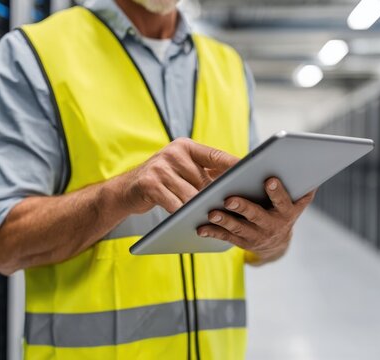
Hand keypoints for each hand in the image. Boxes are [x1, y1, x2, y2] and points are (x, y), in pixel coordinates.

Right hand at [119, 138, 238, 213]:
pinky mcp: (150, 184)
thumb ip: (202, 172)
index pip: (215, 155)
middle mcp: (173, 152)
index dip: (234, 165)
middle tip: (232, 208)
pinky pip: (175, 204)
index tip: (253, 173)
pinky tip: (189, 221)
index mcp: (185, 146)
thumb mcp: (180, 170)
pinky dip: (183, 215)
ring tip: (211, 218)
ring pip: (191, 195)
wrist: (126, 190)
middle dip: (215, 196)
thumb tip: (234, 184)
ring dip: (199, 209)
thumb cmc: (161, 181)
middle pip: (204, 180)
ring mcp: (160, 167)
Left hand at [197, 178, 315, 264]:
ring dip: (224, 220)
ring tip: (211, 212)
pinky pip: (226, 237)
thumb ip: (298, 184)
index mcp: (287, 211)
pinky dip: (213, 232)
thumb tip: (304, 162)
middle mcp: (273, 225)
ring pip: (239, 228)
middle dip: (244, 207)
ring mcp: (257, 236)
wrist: (277, 242)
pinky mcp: (243, 243)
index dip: (278, 192)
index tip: (269, 180)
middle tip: (229, 199)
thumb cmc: (283, 209)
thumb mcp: (296, 200)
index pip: (284, 201)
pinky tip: (201, 228)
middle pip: (257, 215)